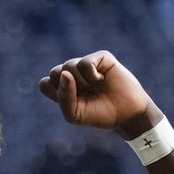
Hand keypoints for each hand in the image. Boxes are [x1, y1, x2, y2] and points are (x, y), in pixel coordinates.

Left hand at [41, 51, 156, 132]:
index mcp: (64, 87)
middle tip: (86, 95)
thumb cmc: (100, 115)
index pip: (45, 84)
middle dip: (69, 88)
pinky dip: (91, 74)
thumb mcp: (75, 115)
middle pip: (55, 72)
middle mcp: (73, 73)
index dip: (56, 94)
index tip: (73, 103)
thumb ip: (63, 98)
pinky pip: (85, 62)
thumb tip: (65, 73)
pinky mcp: (101, 58)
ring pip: (68, 65)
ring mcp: (86, 65)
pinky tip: (100, 79)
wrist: (127, 114)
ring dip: (81, 82)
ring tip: (95, 87)